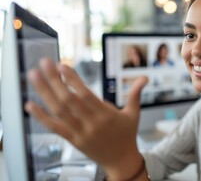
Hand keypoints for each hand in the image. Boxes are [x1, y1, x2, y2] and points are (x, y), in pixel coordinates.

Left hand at [25, 58, 147, 178]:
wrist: (121, 161)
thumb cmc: (127, 135)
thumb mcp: (133, 113)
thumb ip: (136, 93)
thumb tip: (145, 78)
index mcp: (106, 114)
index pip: (86, 94)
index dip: (73, 79)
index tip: (62, 65)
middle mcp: (91, 123)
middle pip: (69, 99)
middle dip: (54, 80)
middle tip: (44, 64)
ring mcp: (80, 132)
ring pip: (59, 111)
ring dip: (44, 92)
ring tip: (34, 76)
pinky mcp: (73, 140)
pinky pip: (55, 127)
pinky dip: (41, 116)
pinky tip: (31, 104)